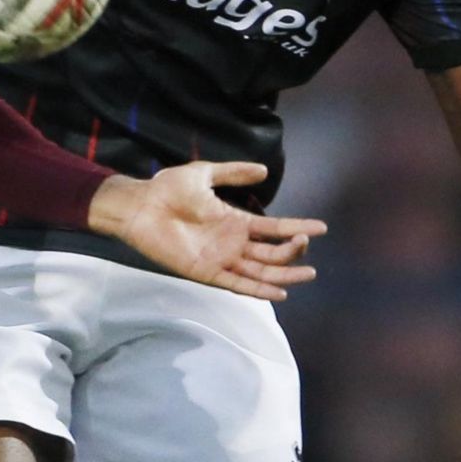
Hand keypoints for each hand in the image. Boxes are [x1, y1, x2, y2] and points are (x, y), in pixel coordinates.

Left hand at [88, 162, 326, 300]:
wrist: (139, 205)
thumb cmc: (166, 188)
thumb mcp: (204, 174)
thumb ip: (233, 173)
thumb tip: (264, 170)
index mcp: (234, 221)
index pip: (273, 228)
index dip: (297, 227)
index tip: (321, 228)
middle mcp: (232, 243)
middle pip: (272, 253)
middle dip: (293, 250)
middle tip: (307, 243)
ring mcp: (221, 259)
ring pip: (261, 272)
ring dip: (285, 273)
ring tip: (309, 273)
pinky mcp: (206, 272)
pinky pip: (237, 285)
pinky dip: (259, 290)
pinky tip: (280, 291)